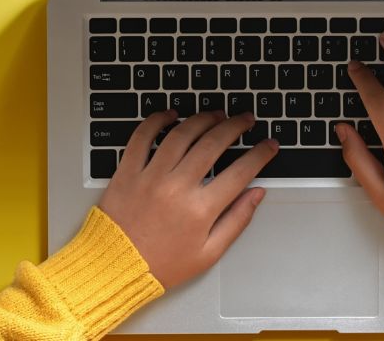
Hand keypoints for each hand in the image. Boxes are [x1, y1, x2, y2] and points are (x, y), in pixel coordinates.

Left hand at [98, 110, 278, 288]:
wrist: (115, 269)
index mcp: (200, 210)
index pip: (241, 171)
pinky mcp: (127, 171)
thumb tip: (256, 195)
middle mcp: (176, 187)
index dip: (260, 154)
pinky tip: (171, 115)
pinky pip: (142, 137)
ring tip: (216, 114)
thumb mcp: (208, 254)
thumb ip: (236, 221)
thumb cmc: (160, 266)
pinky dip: (157, 120)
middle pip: (213, 143)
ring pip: (181, 134)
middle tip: (246, 120)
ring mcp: (150, 176)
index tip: (268, 145)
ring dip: (203, 118)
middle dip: (235, 126)